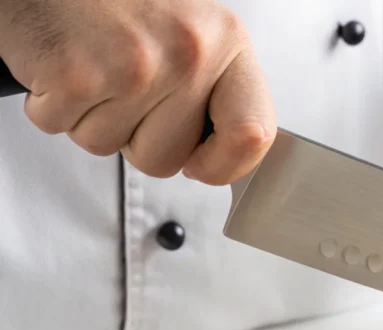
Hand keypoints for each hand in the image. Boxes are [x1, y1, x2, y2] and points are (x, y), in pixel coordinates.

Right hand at [0, 0, 274, 184]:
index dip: (223, 165)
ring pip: (110, 147)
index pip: (252, 134)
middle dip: (136, 138)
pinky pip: (61, 128)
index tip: (201, 164)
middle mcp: (189, 54)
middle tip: (122, 87)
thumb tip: (226, 154)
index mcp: (227, 42)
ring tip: (92, 66)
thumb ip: (216, 89)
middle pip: (167, 159)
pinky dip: (51, 104)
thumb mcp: (192, 30)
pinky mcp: (77, 75)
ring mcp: (135, 67)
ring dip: (91, 118)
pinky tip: (63, 63)